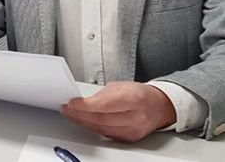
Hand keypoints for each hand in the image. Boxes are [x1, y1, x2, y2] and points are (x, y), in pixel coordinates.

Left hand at [60, 81, 176, 141]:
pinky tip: (85, 121)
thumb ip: (101, 95)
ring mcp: (133, 130)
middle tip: (67, 109)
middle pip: (101, 119)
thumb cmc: (139, 94)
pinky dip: (93, 127)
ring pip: (102, 128)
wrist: (158, 107)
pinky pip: (106, 134)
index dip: (85, 106)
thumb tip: (81, 102)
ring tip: (72, 114)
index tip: (71, 103)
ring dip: (84, 122)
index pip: (104, 105)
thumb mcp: (120, 86)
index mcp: (134, 99)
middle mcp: (136, 117)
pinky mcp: (130, 138)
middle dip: (80, 114)